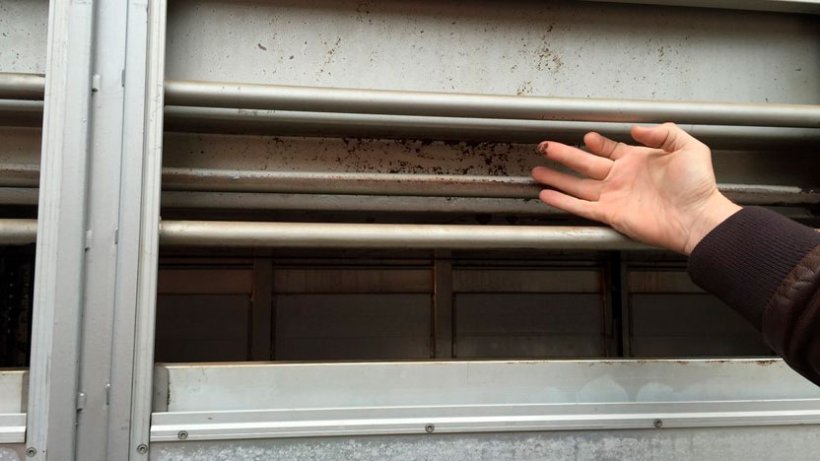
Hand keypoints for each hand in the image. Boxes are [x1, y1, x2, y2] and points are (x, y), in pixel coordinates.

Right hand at [531, 123, 740, 254]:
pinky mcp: (610, 214)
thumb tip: (636, 128)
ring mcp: (613, 197)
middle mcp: (621, 178)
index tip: (586, 136)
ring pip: (577, 185)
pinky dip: (562, 201)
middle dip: (564, 155)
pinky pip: (580, 206)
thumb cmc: (698, 187)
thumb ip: (663, 132)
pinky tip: (547, 195)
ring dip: (557, 178)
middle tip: (545, 146)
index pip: (609, 149)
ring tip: (538, 171)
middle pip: (584, 164)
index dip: (596, 142)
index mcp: (638, 161)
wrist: (698, 218)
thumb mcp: (688, 147)